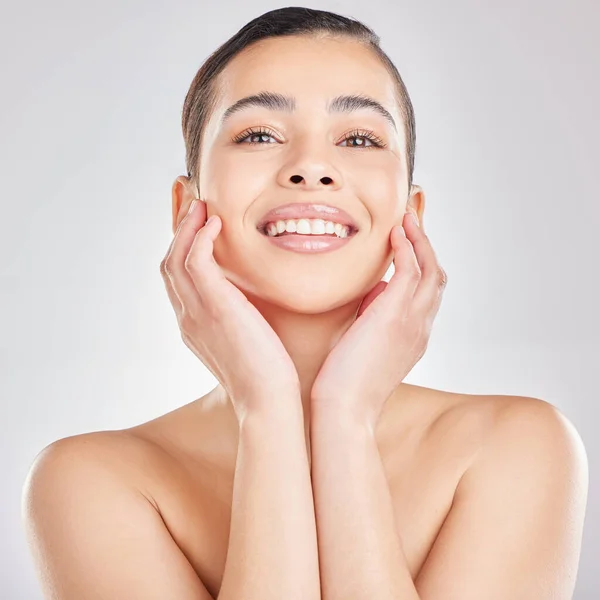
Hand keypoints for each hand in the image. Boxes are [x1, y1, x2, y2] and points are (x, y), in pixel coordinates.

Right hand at [160, 199, 300, 421]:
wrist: (268, 402)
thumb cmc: (266, 375)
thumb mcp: (246, 342)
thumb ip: (240, 320)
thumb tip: (254, 304)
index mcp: (194, 325)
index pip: (178, 277)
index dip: (181, 246)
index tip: (194, 220)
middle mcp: (188, 317)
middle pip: (169, 262)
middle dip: (177, 229)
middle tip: (190, 200)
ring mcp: (196, 313)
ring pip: (176, 258)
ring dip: (186, 226)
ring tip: (202, 203)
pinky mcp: (214, 308)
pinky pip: (195, 261)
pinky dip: (200, 237)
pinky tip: (215, 222)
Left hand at [310, 212, 446, 429]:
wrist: (345, 409)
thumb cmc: (346, 383)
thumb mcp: (366, 345)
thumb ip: (374, 317)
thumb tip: (374, 291)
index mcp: (415, 335)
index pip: (427, 292)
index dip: (422, 264)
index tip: (408, 242)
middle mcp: (421, 326)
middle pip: (437, 276)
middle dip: (427, 246)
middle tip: (412, 221)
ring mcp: (413, 321)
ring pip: (431, 269)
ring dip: (419, 240)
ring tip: (406, 218)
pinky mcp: (396, 315)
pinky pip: (410, 270)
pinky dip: (406, 247)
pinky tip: (395, 233)